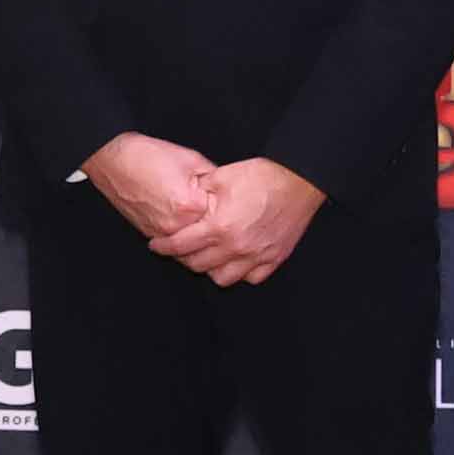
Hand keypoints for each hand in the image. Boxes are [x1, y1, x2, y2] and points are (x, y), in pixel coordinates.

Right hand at [81, 132, 216, 238]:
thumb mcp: (190, 158)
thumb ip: (213, 177)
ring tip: (202, 220)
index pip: (220, 215)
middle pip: (206, 235)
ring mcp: (160, 233)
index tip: (224, 200)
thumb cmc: (147, 156)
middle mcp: (175, 225)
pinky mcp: (149, 234)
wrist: (114, 160)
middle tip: (216, 210)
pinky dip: (180, 237)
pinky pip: (172, 245)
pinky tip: (183, 222)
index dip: (223, 205)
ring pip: (190, 246)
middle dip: (212, 224)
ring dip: (198, 237)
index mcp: (189, 206)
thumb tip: (226, 189)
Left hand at [147, 156, 326, 287]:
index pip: (182, 245)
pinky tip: (234, 259)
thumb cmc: (260, 176)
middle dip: (183, 258)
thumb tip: (184, 199)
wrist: (298, 180)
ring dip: (210, 268)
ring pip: (224, 278)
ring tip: (206, 255)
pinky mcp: (274, 258)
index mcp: (219, 227)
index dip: (163, 246)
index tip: (155, 244)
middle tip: (179, 248)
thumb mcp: (221, 177)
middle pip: (199, 265)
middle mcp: (236, 247)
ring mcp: (257, 256)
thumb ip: (199, 192)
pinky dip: (240, 272)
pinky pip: (251, 277)